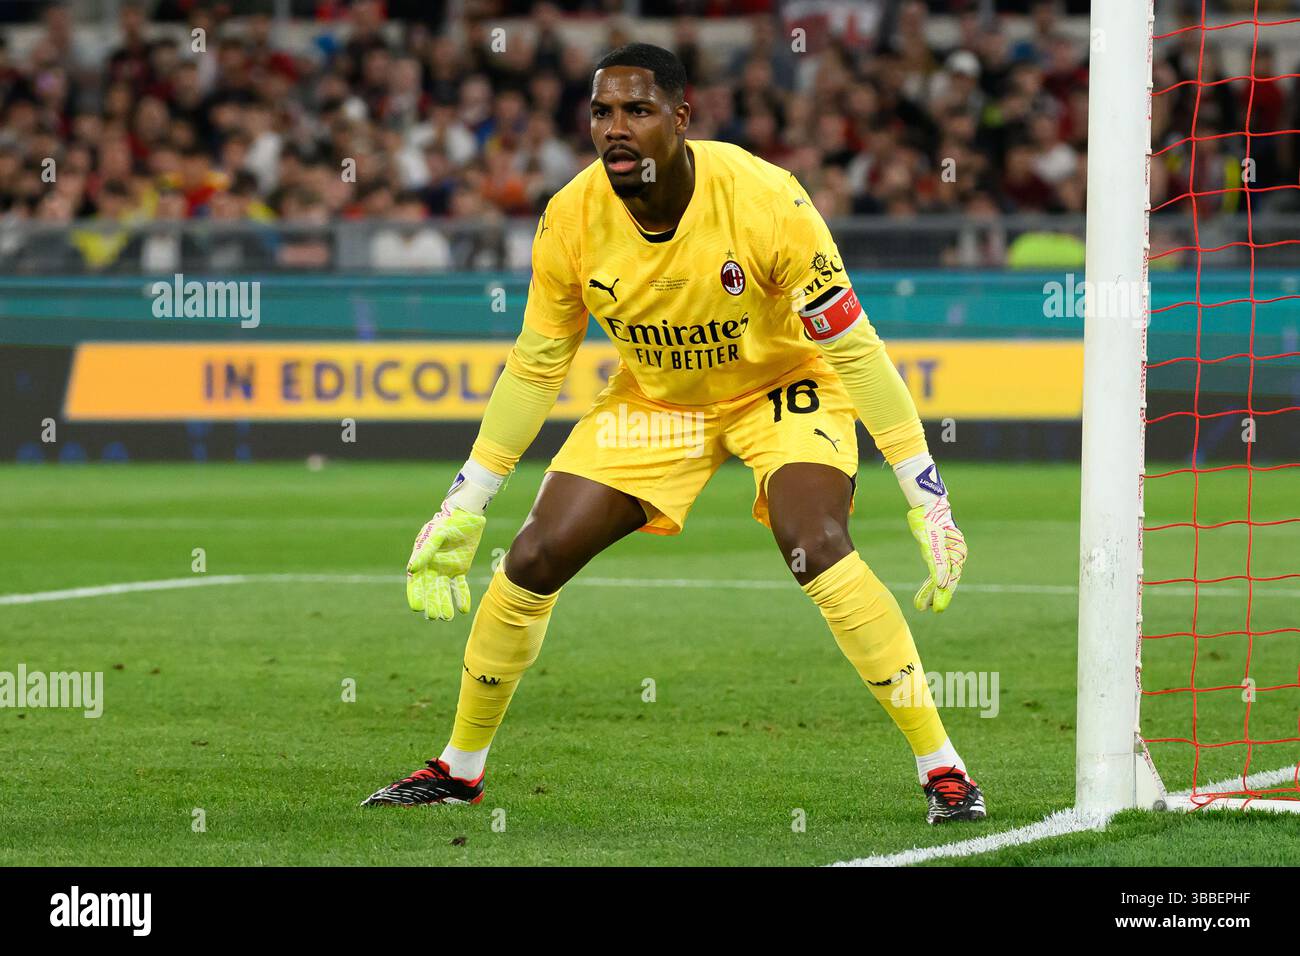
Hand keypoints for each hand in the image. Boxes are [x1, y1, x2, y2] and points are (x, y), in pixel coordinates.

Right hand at [406, 504, 486, 621]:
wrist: (467, 516)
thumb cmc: (448, 522)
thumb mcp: (436, 535)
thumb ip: (425, 551)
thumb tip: (411, 569)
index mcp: (421, 559)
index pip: (416, 581)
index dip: (415, 594)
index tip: (417, 607)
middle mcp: (432, 567)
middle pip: (430, 589)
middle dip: (431, 603)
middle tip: (433, 616)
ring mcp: (446, 569)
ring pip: (444, 590)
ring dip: (445, 603)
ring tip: (447, 617)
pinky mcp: (460, 569)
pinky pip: (459, 586)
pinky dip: (461, 596)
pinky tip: (463, 609)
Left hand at [906, 497, 965, 612]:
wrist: (927, 505)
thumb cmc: (930, 520)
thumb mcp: (932, 541)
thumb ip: (937, 562)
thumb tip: (941, 584)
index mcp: (957, 553)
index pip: (950, 579)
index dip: (943, 595)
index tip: (937, 609)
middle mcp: (955, 555)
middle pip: (947, 580)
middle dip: (937, 596)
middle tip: (928, 609)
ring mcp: (948, 554)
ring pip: (941, 577)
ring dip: (933, 591)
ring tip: (923, 605)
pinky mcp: (939, 551)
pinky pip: (937, 570)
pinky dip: (931, 581)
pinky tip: (929, 589)